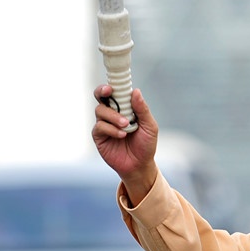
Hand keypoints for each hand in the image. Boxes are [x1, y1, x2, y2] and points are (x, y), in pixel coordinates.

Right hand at [92, 86, 158, 203]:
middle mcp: (112, 114)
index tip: (112, 85)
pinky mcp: (99, 137)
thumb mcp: (149, 126)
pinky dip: (111, 129)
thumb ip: (142, 109)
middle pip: (100, 97)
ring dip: (113, 116)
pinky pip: (100, 127)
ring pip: (100, 111)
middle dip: (101, 92)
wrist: (140, 165)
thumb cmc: (146, 144)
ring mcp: (104, 125)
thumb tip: (135, 91)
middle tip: (108, 92)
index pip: (115, 92)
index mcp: (125, 108)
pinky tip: (122, 135)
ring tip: (126, 125)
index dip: (111, 86)